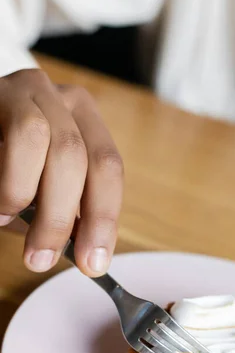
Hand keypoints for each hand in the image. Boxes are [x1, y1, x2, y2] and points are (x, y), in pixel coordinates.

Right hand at [0, 69, 122, 275]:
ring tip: (6, 220)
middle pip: (74, 155)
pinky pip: (5, 137)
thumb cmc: (14, 167)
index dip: (102, 218)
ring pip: (36, 137)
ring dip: (23, 192)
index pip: (107, 167)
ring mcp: (25, 89)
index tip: (94, 262)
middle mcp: (62, 99)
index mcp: (87, 122)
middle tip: (41, 258)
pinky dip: (5, 181)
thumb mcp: (49, 192)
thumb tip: (92, 255)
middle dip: (60, 216)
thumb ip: (73, 215)